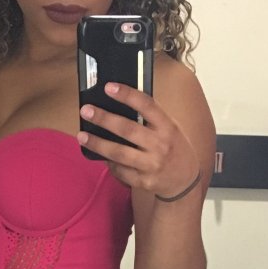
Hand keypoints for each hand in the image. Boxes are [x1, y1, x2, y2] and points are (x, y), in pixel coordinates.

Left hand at [77, 82, 200, 198]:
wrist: (185, 180)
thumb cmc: (174, 148)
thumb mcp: (171, 128)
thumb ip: (151, 118)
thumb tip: (119, 105)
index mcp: (168, 126)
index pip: (147, 105)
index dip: (127, 94)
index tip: (108, 87)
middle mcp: (161, 145)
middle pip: (127, 129)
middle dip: (104, 119)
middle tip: (86, 110)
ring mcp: (152, 165)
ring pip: (119, 153)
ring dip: (98, 144)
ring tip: (82, 135)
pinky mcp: (144, 182)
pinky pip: (121, 171)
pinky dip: (109, 163)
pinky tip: (100, 155)